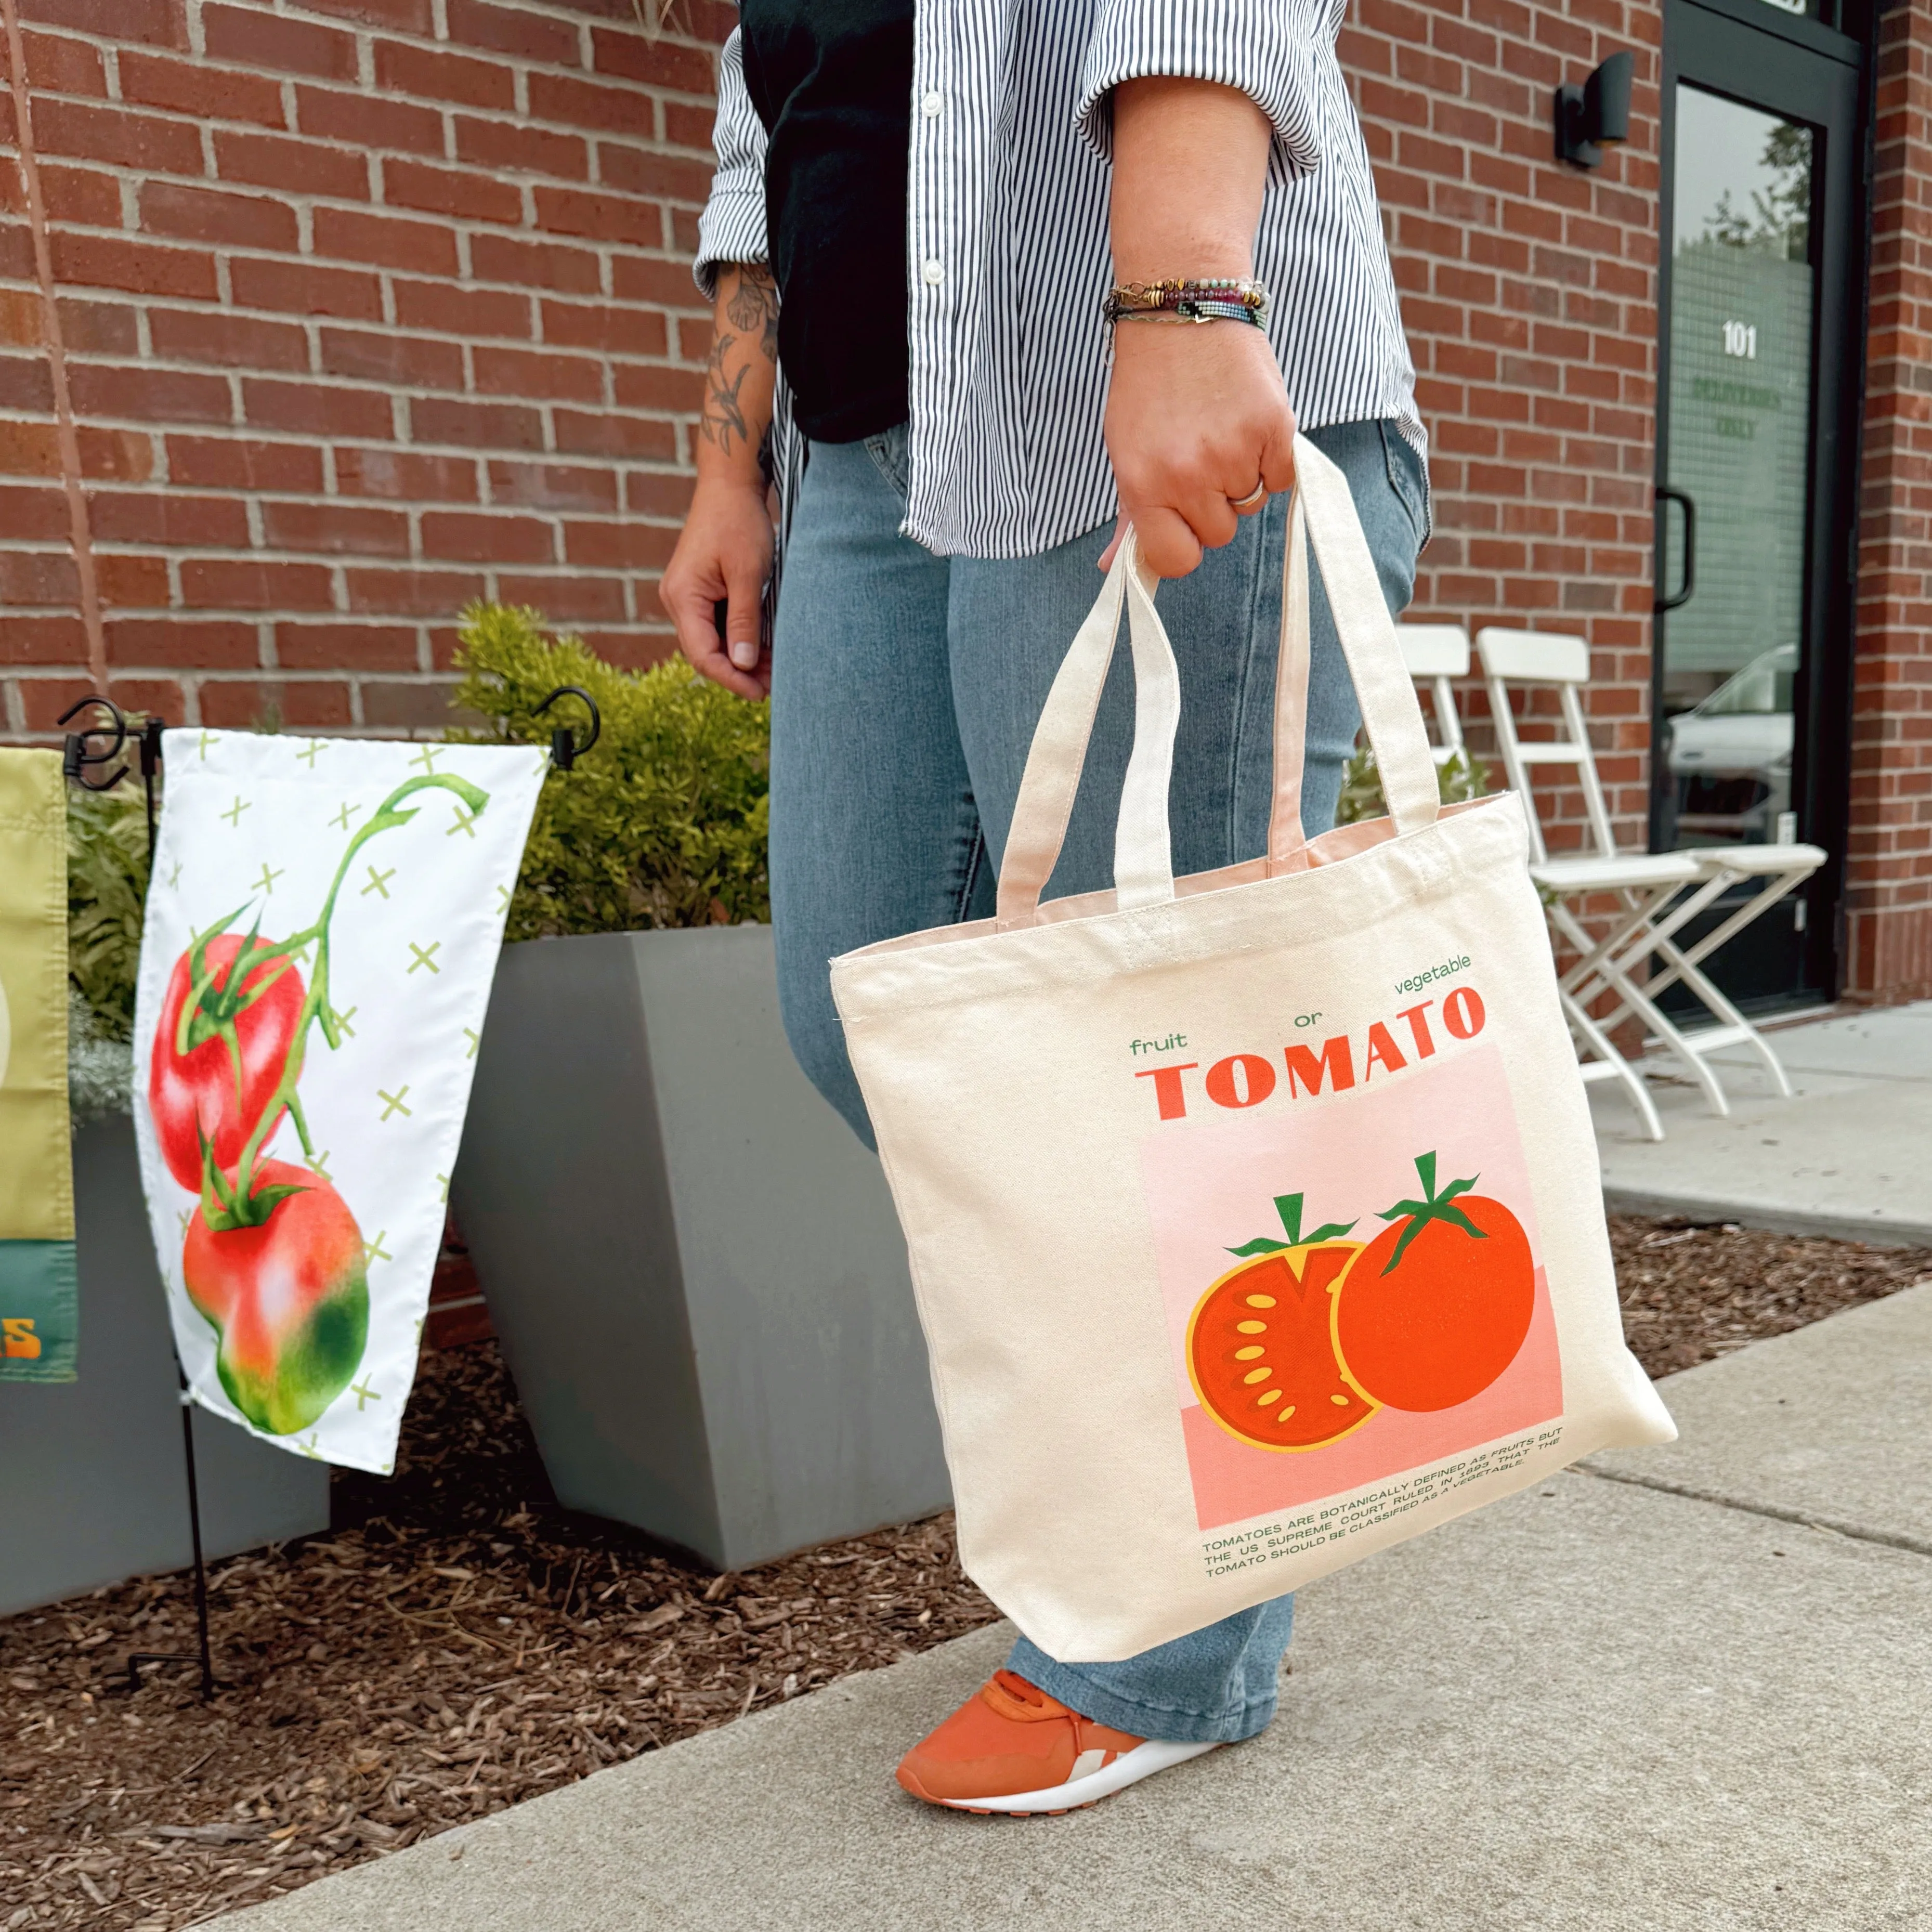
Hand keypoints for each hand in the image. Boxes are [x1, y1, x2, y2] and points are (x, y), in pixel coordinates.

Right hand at [659, 476, 774, 699]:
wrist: (729, 486)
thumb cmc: (738, 522)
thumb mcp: (748, 573)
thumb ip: (744, 620)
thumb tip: (742, 663)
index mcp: (682, 596)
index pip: (702, 654)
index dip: (731, 678)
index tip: (760, 693)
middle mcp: (678, 600)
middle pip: (705, 652)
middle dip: (739, 671)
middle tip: (775, 684)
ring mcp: (687, 595)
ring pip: (712, 640)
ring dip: (741, 656)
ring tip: (774, 668)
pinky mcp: (700, 590)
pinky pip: (716, 624)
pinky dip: (739, 637)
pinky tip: (764, 646)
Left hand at [1102, 319, 1295, 577]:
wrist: (1183, 310)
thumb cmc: (1150, 386)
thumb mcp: (1126, 449)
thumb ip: (1130, 513)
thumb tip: (1111, 568)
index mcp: (1143, 483)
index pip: (1174, 561)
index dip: (1182, 547)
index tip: (1182, 524)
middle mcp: (1187, 474)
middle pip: (1218, 534)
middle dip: (1212, 505)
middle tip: (1199, 454)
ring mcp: (1233, 452)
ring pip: (1250, 505)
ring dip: (1241, 478)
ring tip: (1220, 429)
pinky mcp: (1274, 428)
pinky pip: (1281, 479)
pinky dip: (1271, 460)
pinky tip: (1246, 423)